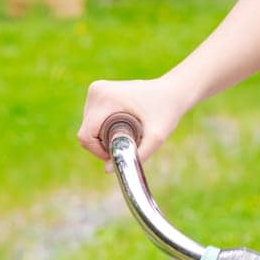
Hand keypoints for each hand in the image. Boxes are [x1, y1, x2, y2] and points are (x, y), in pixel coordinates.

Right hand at [76, 76, 192, 175]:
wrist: (173, 91)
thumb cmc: (167, 112)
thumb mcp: (157, 137)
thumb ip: (137, 155)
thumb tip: (107, 170)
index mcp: (107, 99)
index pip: (86, 134)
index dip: (97, 151)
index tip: (116, 154)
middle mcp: (97, 91)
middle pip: (86, 131)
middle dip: (101, 145)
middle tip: (127, 144)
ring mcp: (96, 89)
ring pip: (87, 126)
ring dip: (101, 137)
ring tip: (127, 134)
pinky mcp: (98, 91)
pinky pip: (91, 118)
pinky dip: (101, 128)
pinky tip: (120, 127)